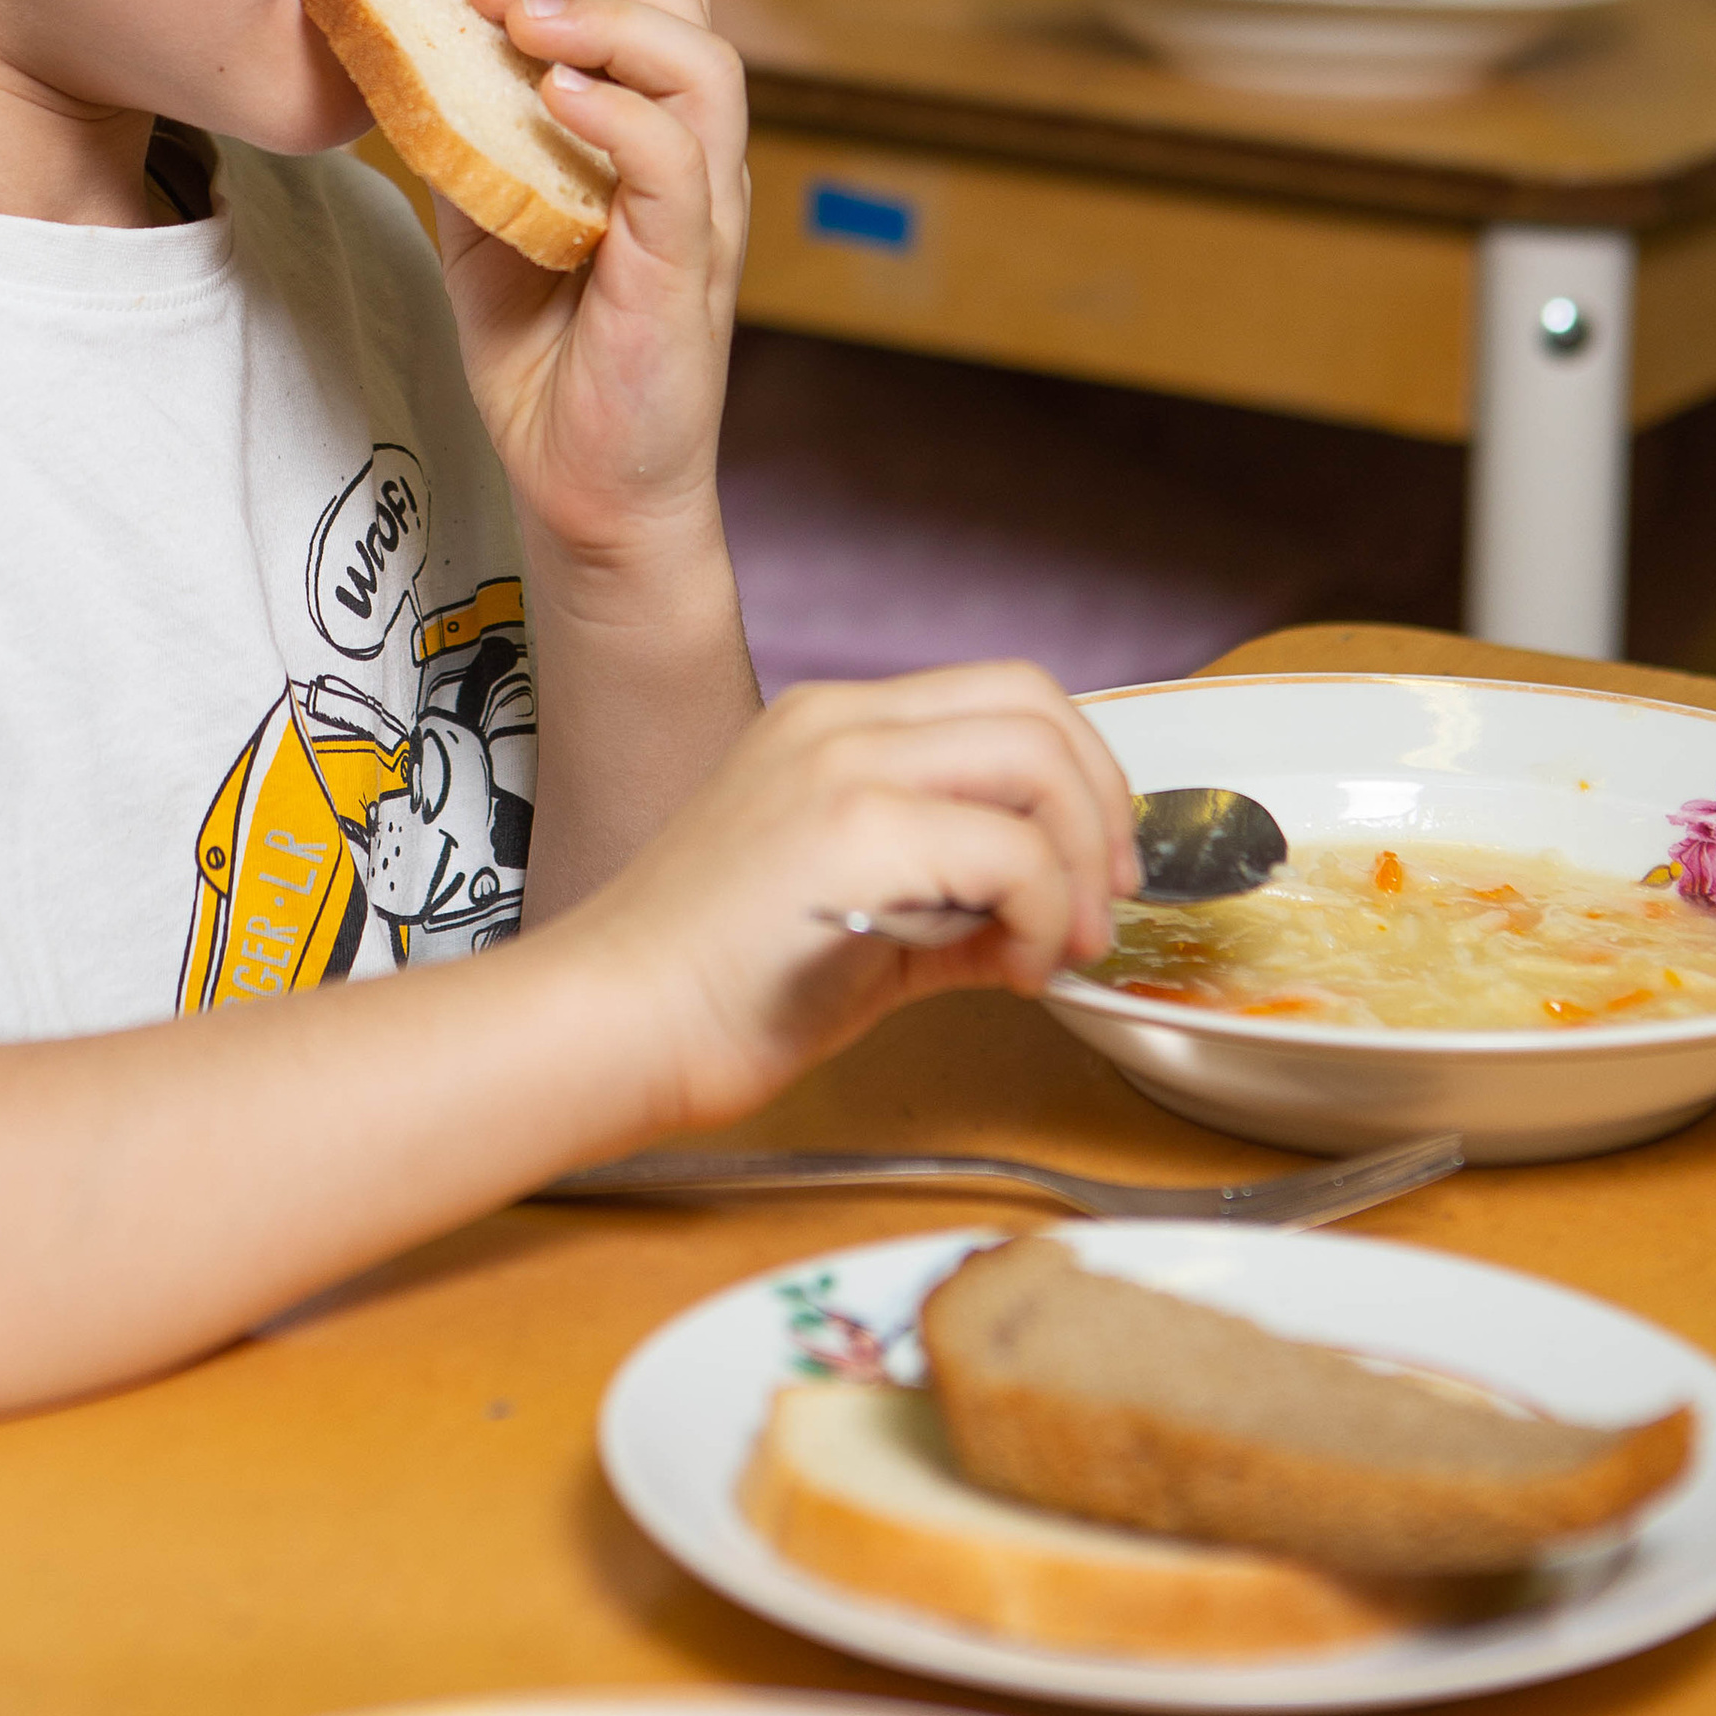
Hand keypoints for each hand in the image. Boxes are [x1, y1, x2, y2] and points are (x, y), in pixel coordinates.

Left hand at [452, 0, 745, 567]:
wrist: (581, 487)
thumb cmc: (541, 354)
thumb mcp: (484, 216)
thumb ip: (467, 134)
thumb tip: (407, 51)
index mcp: (651, 133)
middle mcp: (693, 159)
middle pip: (689, 7)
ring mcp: (701, 213)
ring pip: (704, 68)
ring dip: (609, 23)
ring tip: (524, 23)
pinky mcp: (687, 270)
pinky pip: (680, 164)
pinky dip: (620, 115)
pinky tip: (553, 101)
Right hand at [554, 664, 1139, 1129]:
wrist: (612, 1021)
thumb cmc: (712, 984)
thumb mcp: (853, 912)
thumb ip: (953, 898)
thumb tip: (1044, 922)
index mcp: (830, 722)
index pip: (1003, 693)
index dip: (1079, 773)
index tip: (1092, 867)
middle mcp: (842, 722)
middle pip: (1035, 706)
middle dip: (1102, 807)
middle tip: (1100, 904)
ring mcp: (846, 767)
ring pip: (1038, 762)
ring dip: (1079, 865)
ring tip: (1053, 947)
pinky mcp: (855, 833)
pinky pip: (1012, 852)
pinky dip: (1040, 916)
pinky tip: (1008, 974)